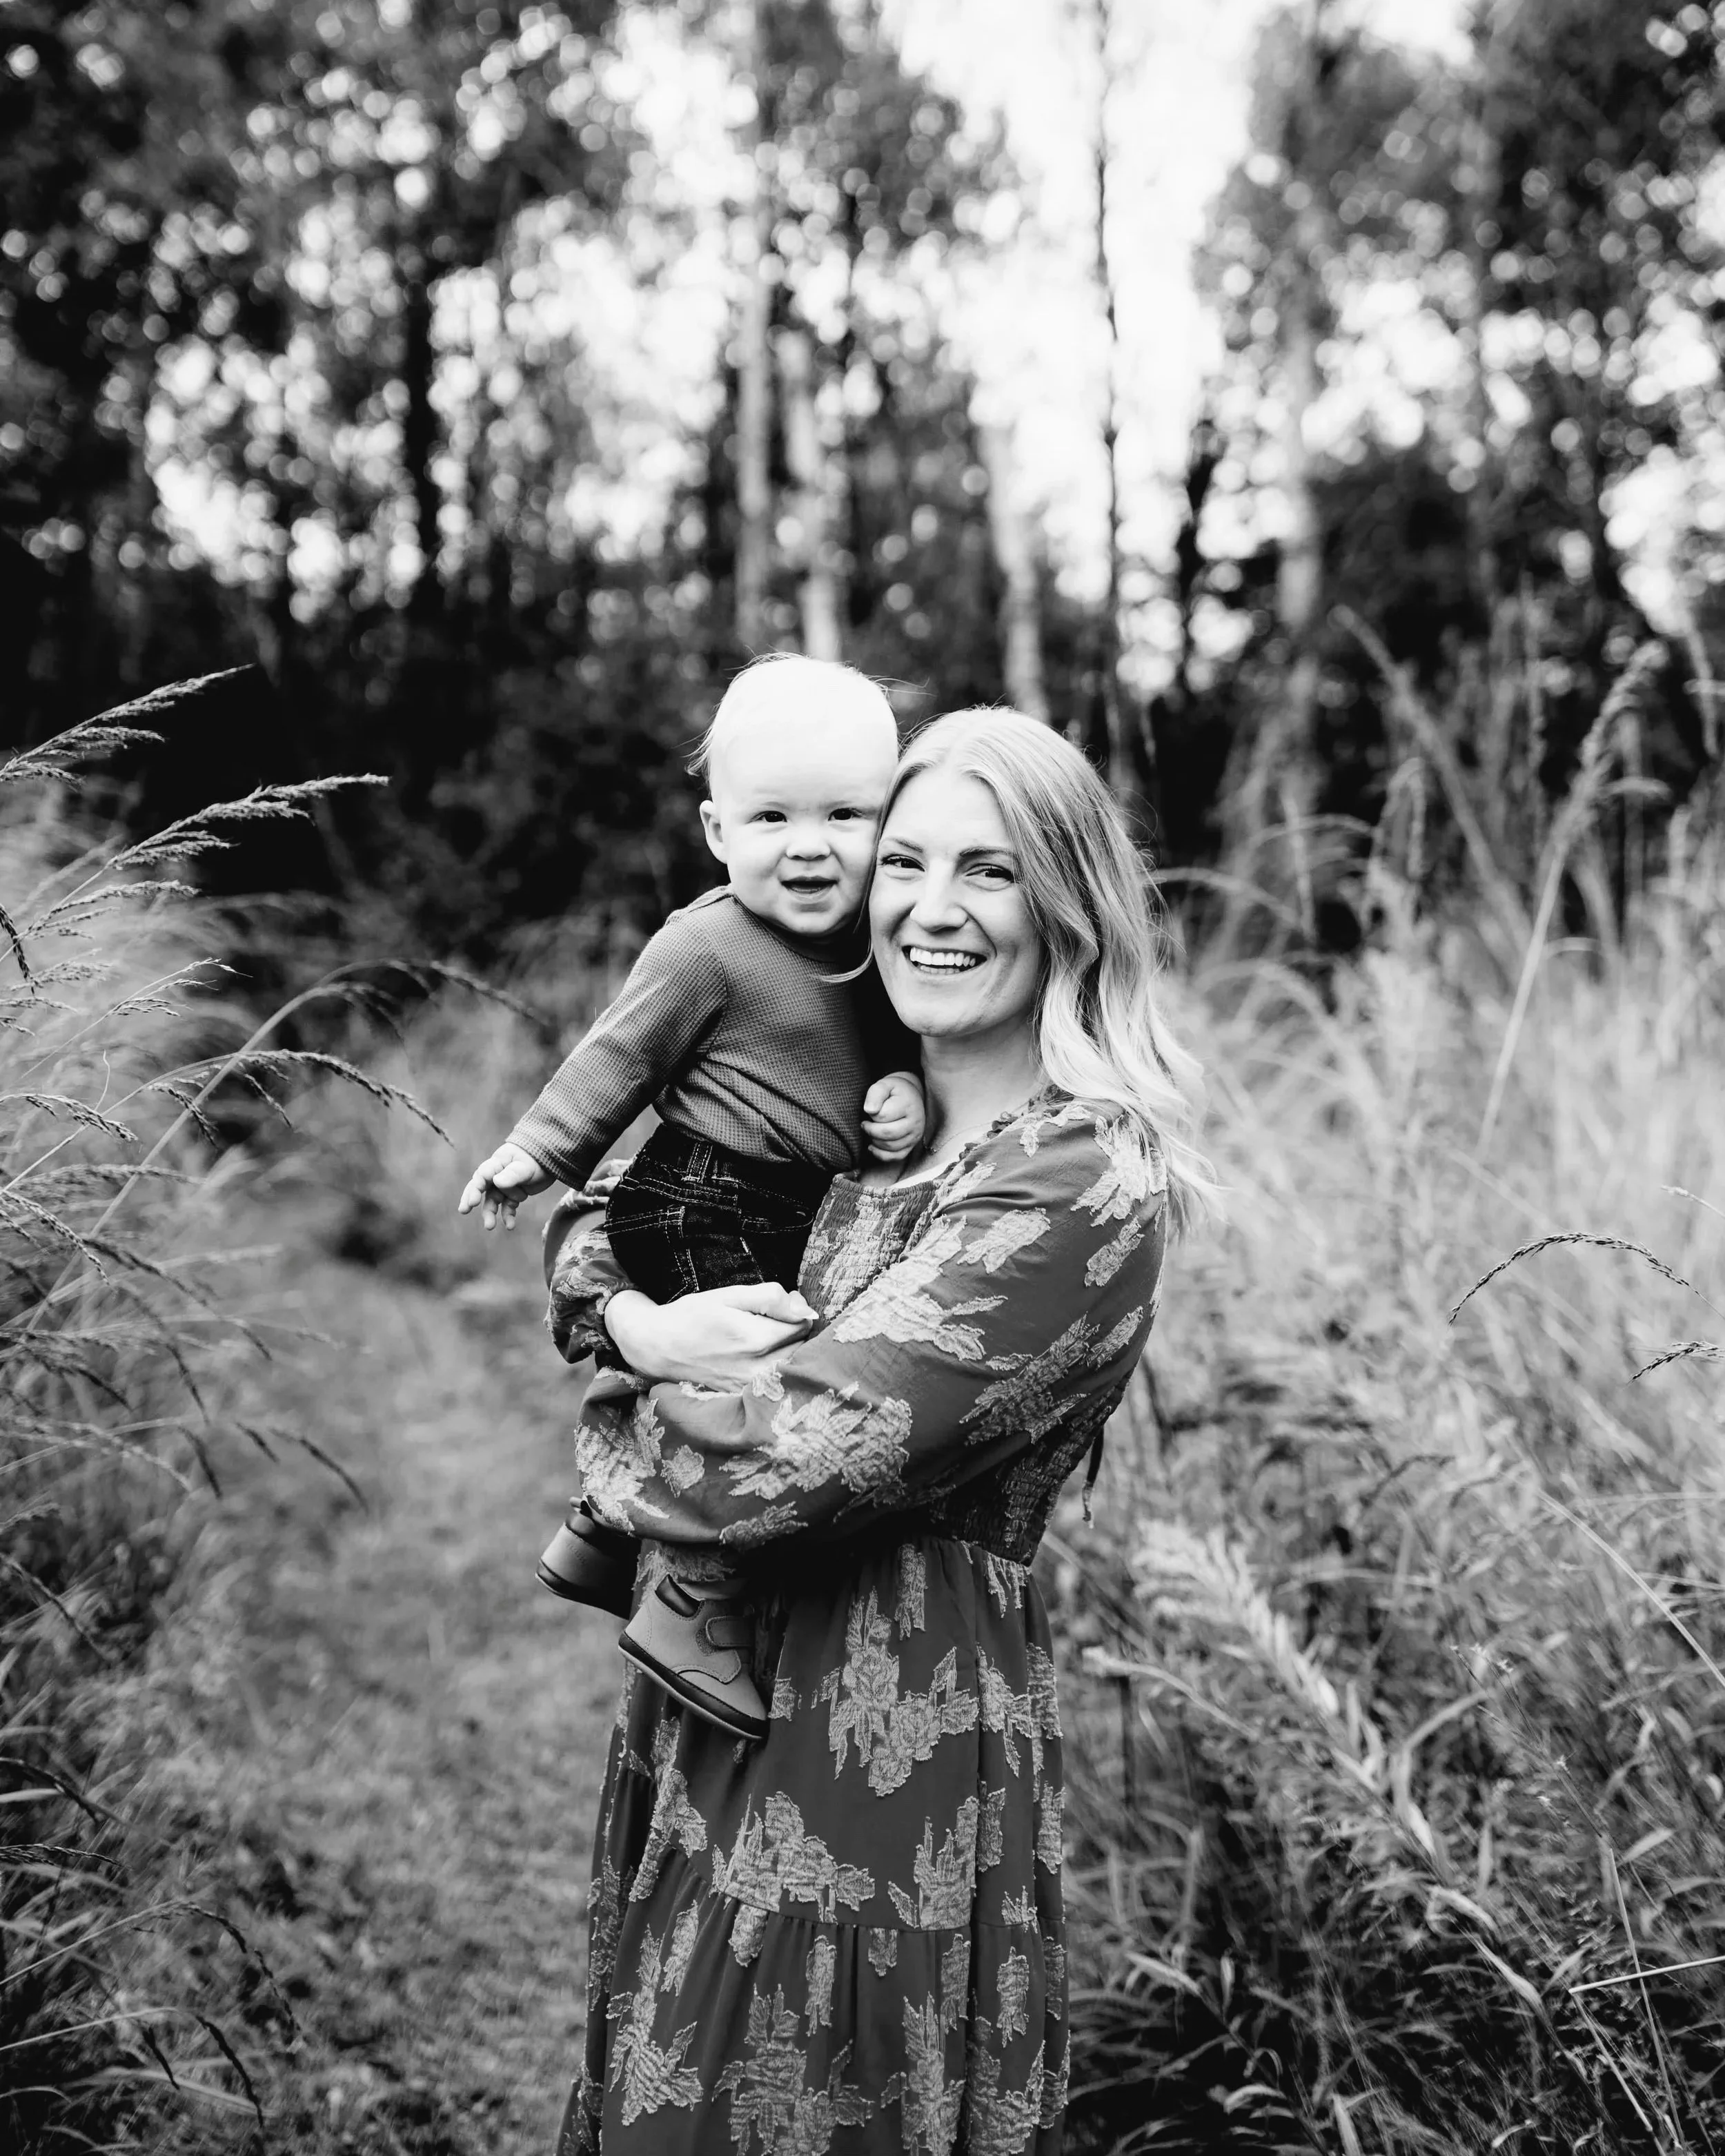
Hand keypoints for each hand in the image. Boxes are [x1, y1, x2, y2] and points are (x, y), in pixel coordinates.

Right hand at [457, 1141, 554, 1229]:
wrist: (550, 1159)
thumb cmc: (536, 1158)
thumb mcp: (525, 1166)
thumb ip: (512, 1174)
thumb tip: (496, 1182)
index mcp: (497, 1164)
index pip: (482, 1176)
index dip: (475, 1189)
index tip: (473, 1202)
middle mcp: (497, 1175)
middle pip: (480, 1188)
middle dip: (471, 1199)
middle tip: (463, 1210)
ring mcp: (504, 1186)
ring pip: (493, 1201)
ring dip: (490, 1213)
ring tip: (489, 1227)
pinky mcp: (514, 1195)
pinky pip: (508, 1207)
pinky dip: (508, 1216)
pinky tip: (510, 1226)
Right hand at [605, 1280, 818, 1387]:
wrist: (658, 1347)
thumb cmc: (692, 1315)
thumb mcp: (728, 1295)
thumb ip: (770, 1298)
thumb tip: (806, 1310)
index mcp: (756, 1339)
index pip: (802, 1324)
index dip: (795, 1309)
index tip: (779, 1304)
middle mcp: (757, 1368)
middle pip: (802, 1347)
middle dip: (794, 1330)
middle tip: (771, 1318)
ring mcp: (750, 1386)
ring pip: (791, 1366)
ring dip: (788, 1349)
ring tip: (764, 1336)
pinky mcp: (743, 1397)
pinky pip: (774, 1382)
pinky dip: (775, 1368)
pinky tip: (758, 1357)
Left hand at [863, 1070, 925, 1163]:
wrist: (910, 1097)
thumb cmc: (894, 1091)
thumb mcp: (884, 1085)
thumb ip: (875, 1093)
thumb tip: (869, 1110)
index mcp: (908, 1105)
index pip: (883, 1116)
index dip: (871, 1114)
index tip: (870, 1109)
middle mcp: (915, 1122)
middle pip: (887, 1133)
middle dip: (870, 1129)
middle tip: (864, 1123)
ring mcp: (915, 1136)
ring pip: (890, 1146)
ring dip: (875, 1140)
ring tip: (870, 1131)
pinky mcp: (912, 1146)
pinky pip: (896, 1157)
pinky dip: (881, 1154)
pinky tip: (872, 1146)